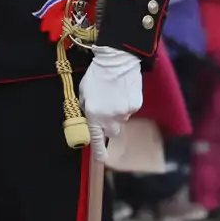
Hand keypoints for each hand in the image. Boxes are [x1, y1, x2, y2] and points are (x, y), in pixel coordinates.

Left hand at [79, 46, 142, 162]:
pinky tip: (123, 91)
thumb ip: (86, 108)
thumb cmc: (96, 75)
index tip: (102, 159)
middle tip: (107, 111)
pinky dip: (127, 103)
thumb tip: (89, 117)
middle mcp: (110, 118)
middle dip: (109, 125)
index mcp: (94, 115)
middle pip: (112, 132)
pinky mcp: (136, 105)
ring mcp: (124, 113)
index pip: (96, 139)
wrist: (117, 61)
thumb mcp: (83, 92)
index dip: (99, 151)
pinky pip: (130, 110)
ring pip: (122, 119)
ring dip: (118, 112)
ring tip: (114, 94)